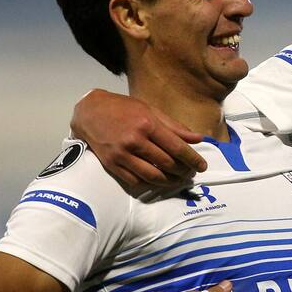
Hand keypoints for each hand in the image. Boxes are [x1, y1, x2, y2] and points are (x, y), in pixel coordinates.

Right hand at [71, 89, 206, 187]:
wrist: (89, 112)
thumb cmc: (124, 108)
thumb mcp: (151, 110)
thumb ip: (175, 126)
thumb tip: (197, 138)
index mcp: (147, 124)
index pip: (176, 147)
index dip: (192, 159)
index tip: (202, 166)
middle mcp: (135, 141)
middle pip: (166, 163)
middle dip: (183, 171)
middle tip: (191, 173)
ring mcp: (121, 154)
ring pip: (152, 175)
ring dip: (169, 181)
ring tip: (178, 179)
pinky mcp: (111, 165)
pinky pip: (135, 180)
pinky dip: (150, 183)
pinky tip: (159, 180)